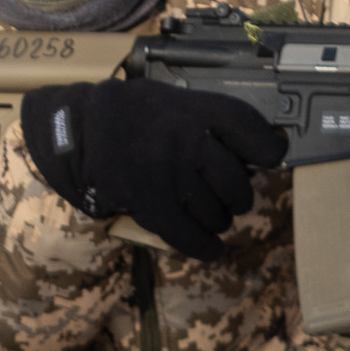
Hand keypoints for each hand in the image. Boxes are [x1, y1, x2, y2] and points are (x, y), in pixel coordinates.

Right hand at [22, 80, 287, 260]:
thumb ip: (207, 119)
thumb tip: (261, 147)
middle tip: (232, 198)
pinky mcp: (149, 202)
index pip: (246, 124)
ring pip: (215, 212)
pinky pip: (188, 235)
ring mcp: (168, 173)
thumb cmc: (129, 116)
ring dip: (218, 221)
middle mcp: (186, 139)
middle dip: (238, 197)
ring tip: (213, 217)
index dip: (267, 146)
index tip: (272, 156)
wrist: (76, 130)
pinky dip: (205, 247)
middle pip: (235, 181)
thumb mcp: (170, 101)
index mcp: (194, 109)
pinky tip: (212, 250)